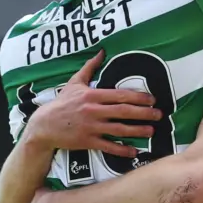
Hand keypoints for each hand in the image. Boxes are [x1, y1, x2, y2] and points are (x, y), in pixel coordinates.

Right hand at [26, 50, 161, 156]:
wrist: (44, 126)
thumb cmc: (61, 103)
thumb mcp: (74, 82)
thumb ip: (90, 67)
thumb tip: (101, 52)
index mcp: (92, 95)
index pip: (120, 95)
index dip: (138, 97)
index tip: (152, 99)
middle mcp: (93, 111)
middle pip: (123, 112)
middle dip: (144, 113)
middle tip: (159, 114)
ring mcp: (91, 127)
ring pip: (119, 129)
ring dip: (137, 130)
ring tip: (151, 130)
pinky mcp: (88, 142)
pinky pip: (108, 146)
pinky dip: (122, 149)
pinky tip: (134, 151)